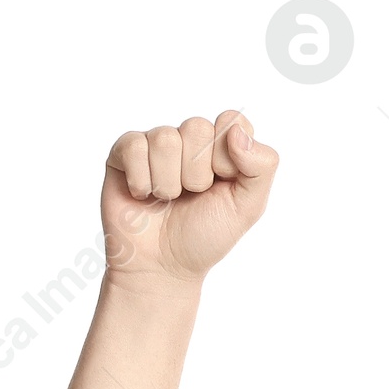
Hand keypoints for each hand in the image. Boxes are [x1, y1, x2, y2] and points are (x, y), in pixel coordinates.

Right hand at [102, 112, 278, 284]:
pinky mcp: (125, 151)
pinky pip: (135, 147)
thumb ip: (262, 168)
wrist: (163, 268)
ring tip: (167, 200)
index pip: (232, 120)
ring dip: (169, 183)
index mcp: (221, 147)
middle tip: (191, 196)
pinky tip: (144, 196)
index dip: (227, 156)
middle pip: (197, 128)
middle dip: (197, 175)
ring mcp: (156, 142)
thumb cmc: (203, 238)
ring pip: (166, 140)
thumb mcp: (247, 209)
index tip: (221, 183)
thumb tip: (237, 132)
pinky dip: (143, 182)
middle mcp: (189, 140)